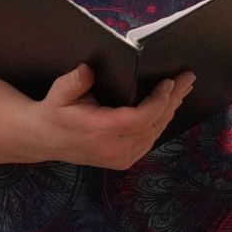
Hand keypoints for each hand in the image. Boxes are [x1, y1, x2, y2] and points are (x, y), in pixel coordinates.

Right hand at [33, 63, 194, 169]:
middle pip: (154, 125)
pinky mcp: (123, 161)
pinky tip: (169, 107)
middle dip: (173, 100)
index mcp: (98, 132)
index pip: (141, 119)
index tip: (169, 82)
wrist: (43, 139)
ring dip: (170, 110)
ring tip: (183, 89)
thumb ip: (73, 82)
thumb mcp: (58, 93)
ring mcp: (119, 159)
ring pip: (155, 134)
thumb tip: (88, 71)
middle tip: (188, 79)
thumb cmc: (53, 111)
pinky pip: (149, 140)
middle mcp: (112, 149)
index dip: (159, 101)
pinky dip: (161, 122)